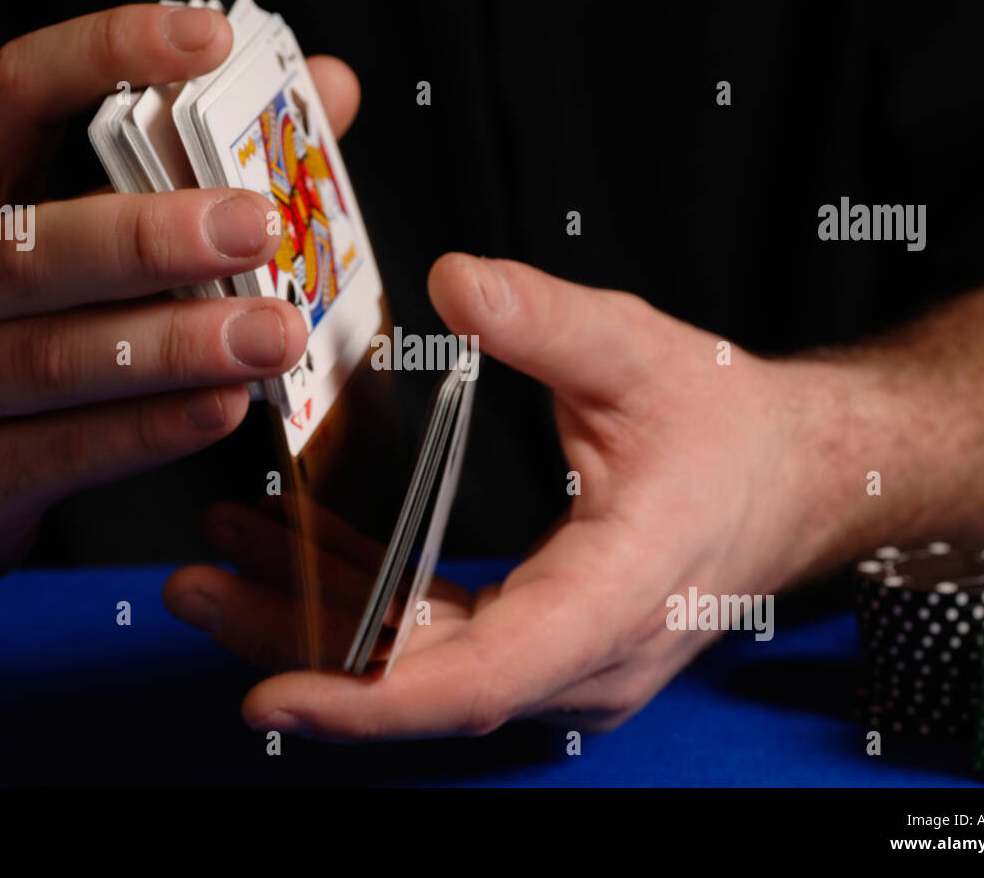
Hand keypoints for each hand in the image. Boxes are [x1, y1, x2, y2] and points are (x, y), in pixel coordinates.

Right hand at [0, 5, 360, 585]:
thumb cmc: (7, 334)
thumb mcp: (65, 244)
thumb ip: (197, 171)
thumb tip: (330, 95)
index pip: (17, 95)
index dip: (105, 54)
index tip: (206, 41)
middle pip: (30, 248)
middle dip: (151, 234)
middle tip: (257, 226)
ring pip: (52, 359)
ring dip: (173, 345)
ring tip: (271, 333)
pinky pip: (64, 453)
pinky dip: (150, 430)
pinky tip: (223, 407)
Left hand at [165, 254, 850, 737]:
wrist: (788, 476)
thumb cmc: (731, 430)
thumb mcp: (644, 358)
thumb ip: (551, 323)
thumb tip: (459, 284)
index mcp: (615, 597)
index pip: (480, 678)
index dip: (369, 698)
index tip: (272, 697)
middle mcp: (585, 657)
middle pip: (421, 677)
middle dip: (300, 641)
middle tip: (196, 586)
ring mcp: (563, 658)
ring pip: (420, 662)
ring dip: (318, 616)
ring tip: (223, 558)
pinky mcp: (544, 637)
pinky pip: (439, 634)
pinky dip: (365, 598)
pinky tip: (301, 545)